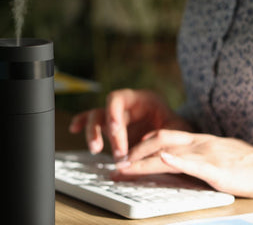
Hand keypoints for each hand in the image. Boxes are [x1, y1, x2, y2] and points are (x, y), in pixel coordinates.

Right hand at [68, 89, 191, 159]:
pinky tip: (74, 129)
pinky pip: (91, 121)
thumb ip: (166, 137)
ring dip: (93, 132)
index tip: (115, 130)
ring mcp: (117, 115)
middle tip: (119, 154)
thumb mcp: (179, 130)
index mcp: (143, 98)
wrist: (176, 135)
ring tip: (95, 149)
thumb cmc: (178, 129)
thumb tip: (149, 147)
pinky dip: (81, 123)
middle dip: (111, 133)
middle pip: (107, 111)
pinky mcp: (110, 127)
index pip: (121, 98)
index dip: (114, 112)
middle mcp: (127, 104)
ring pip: (97, 116)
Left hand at [113, 129, 252, 198]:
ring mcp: (207, 154)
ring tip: (124, 167)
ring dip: (142, 159)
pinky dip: (172, 161)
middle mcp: (200, 142)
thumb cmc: (250, 167)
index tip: (127, 153)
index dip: (143, 143)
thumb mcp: (221, 156)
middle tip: (117, 163)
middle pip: (160, 138)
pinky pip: (190, 163)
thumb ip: (200, 157)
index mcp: (201, 140)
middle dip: (135, 150)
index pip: (165, 134)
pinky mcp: (215, 169)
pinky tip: (160, 160)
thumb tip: (182, 164)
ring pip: (167, 151)